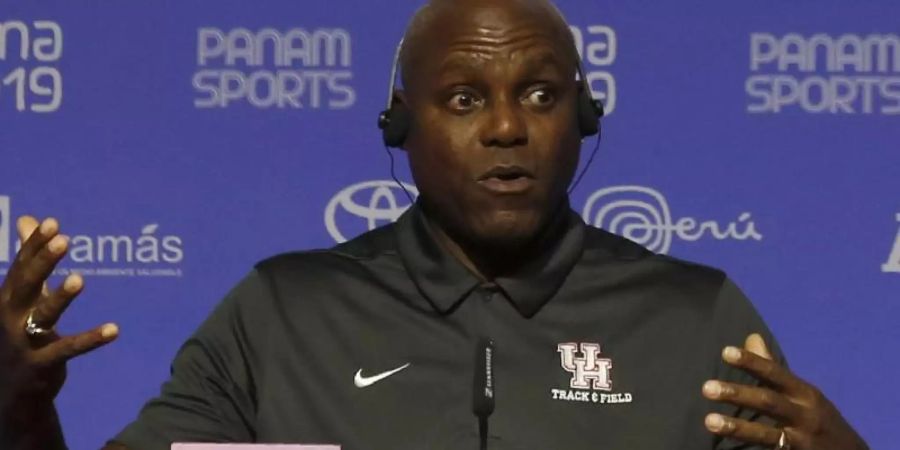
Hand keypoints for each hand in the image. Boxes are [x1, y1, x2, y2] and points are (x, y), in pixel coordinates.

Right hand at [0, 216, 117, 421]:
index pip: (20, 267)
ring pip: (43, 315)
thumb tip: (27, 219)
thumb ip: (29, 259)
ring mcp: (24, 341)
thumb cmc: (20, 333)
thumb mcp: (22, 295)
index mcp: (8, 298)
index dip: (35, 245)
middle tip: (65, 240)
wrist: (12, 390)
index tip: (52, 222)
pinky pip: (68, 348)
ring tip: (79, 279)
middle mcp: (11, 317)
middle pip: (26, 285)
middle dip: (43, 262)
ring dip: (60, 297)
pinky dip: (91, 339)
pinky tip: (114, 329)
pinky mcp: (42, 363)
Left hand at [701, 333, 867, 448]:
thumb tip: (751, 338)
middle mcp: (804, 415)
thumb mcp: (802, 393)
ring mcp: (801, 440)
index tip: (726, 351)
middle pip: (769, 402)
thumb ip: (773, 368)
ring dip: (738, 428)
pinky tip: (727, 449)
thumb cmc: (818, 417)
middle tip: (706, 387)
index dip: (751, 362)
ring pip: (767, 435)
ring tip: (709, 421)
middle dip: (738, 394)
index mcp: (803, 393)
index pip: (774, 373)